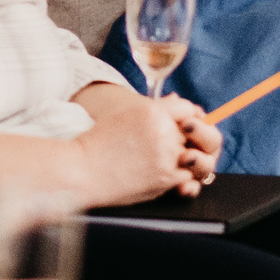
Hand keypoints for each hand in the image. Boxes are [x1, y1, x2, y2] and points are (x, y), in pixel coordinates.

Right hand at [71, 89, 219, 203]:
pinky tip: (170, 176)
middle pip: (196, 132)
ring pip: (197, 156)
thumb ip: (157, 107)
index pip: (189, 110)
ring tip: (178, 163)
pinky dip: (184, 179)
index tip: (189, 128)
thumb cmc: (99, 143)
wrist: (82, 170)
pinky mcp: (166, 177)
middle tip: (186, 147)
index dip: (191, 120)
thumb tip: (178, 100)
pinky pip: (189, 177)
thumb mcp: (126, 114)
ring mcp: (166, 154)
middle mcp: (163, 130)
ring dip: (191, 161)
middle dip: (195, 140)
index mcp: (153, 110)